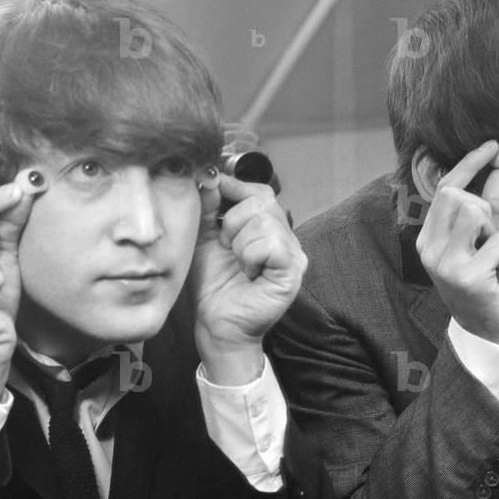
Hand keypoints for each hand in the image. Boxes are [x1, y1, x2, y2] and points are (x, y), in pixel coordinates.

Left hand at [191, 170, 306, 384]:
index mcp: (268, 225)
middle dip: (232, 223)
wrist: (216, 323)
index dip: (232, 191)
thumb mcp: (204, 236)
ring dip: (239, 243)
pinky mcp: (294, 269)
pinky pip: (270, 242)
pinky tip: (249, 273)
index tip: (212, 205)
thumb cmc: (213, 284)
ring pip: (264, 220)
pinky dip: (250, 256)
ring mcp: (294, 252)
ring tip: (238, 264)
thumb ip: (208, 205)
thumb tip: (210, 174)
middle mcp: (286, 235)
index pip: (257, 190)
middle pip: (261, 200)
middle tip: (227, 249)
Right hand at [416, 140, 498, 349]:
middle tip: (489, 238)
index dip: (469, 163)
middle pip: (460, 197)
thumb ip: (493, 206)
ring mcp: (445, 265)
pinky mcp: (466, 278)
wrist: (487, 331)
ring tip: (492, 256)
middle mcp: (430, 250)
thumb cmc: (487, 283)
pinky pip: (497, 244)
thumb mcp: (489, 240)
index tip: (494, 145)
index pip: (444, 189)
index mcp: (429, 239)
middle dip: (484, 210)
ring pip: (475, 215)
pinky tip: (497, 275)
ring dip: (493, 232)